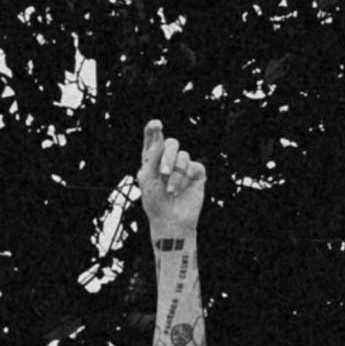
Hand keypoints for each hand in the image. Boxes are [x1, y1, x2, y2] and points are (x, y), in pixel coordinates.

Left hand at [138, 123, 206, 248]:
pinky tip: (179, 191)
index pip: (153, 139)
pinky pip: (193, 166)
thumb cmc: (155, 201)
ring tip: (170, 190)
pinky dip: (184, 179)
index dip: (153, 130)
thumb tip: (160, 136)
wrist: (170, 221)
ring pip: (182, 155)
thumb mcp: (147, 178)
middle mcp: (168, 160)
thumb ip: (152, 156)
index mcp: (152, 159)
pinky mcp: (196, 174)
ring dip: (175, 173)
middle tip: (163, 172)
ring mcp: (183, 166)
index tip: (156, 124)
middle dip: (167, 156)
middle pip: (171, 143)